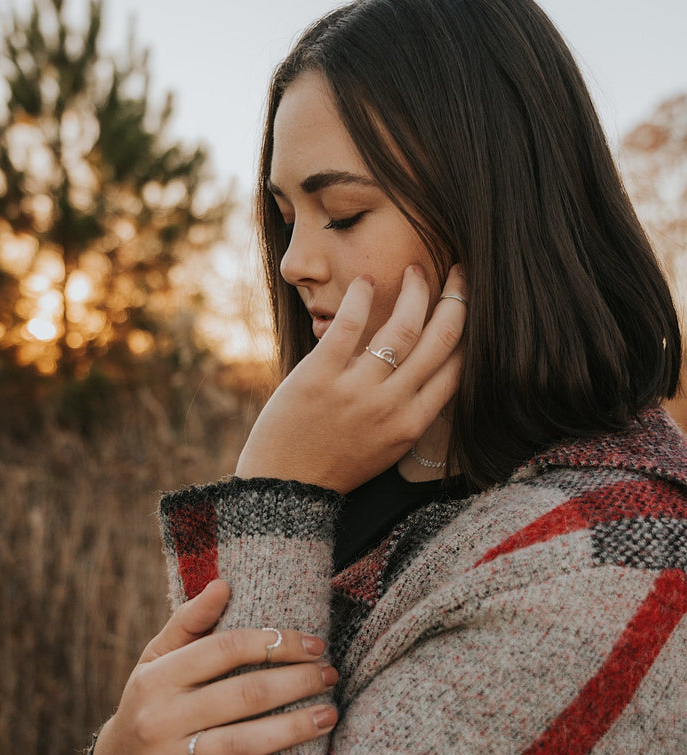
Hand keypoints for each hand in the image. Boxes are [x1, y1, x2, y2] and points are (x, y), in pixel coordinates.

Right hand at [91, 580, 337, 754]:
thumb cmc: (149, 704)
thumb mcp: (155, 660)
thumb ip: (188, 623)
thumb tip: (223, 585)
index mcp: (159, 676)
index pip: (226, 649)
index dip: (276, 643)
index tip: (315, 645)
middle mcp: (160, 717)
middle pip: (243, 695)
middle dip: (296, 683)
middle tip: (330, 676)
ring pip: (240, 744)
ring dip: (292, 729)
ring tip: (328, 715)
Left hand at [235, 263, 466, 492]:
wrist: (286, 484)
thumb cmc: (336, 464)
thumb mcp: (387, 447)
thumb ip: (411, 411)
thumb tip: (433, 369)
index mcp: (412, 424)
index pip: (458, 367)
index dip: (470, 328)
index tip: (468, 303)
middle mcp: (391, 406)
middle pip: (440, 339)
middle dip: (457, 298)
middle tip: (459, 271)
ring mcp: (356, 390)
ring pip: (402, 328)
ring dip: (415, 290)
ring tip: (415, 270)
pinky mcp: (319, 376)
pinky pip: (348, 326)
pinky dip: (361, 297)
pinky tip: (367, 281)